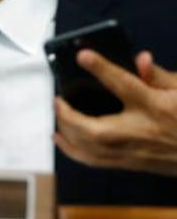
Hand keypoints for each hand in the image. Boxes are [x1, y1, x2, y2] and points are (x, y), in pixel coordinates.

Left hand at [54, 49, 176, 177]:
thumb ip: (161, 76)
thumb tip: (140, 59)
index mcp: (156, 107)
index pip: (124, 84)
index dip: (101, 68)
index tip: (83, 55)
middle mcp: (141, 132)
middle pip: (94, 129)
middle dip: (68, 115)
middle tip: (59, 99)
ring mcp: (134, 152)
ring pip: (89, 150)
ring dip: (66, 134)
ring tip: (58, 117)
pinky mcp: (132, 164)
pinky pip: (95, 162)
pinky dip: (74, 151)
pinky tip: (63, 140)